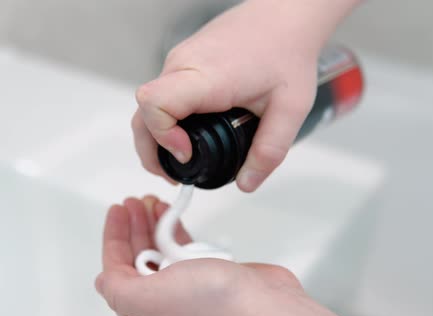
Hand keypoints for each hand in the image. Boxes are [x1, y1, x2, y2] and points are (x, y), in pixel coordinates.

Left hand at [95, 196, 354, 315]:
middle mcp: (164, 305)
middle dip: (134, 226)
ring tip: (152, 203)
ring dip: (155, 223)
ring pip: (162, 249)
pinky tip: (175, 215)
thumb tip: (102, 281)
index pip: (117, 271)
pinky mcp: (210, 275)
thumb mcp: (152, 300)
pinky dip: (178, 228)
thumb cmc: (219, 312)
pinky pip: (186, 247)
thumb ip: (120, 288)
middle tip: (134, 203)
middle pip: (138, 257)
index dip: (113, 239)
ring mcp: (188, 289)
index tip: (117, 211)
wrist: (269, 312)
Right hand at [132, 0, 359, 191]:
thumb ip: (269, 151)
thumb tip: (247, 183)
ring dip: (156, 135)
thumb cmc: (286, 50)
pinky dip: (165, 118)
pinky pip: (161, 93)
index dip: (162, 136)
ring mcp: (178, 61)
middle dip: (151, 148)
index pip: (155, 103)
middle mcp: (183, 65)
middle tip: (176, 172)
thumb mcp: (290, 109)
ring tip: (181, 158)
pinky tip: (187, 132)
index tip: (186, 153)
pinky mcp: (182, 61)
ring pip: (148, 103)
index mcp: (207, 77)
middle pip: (142, 111)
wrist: (284, 14)